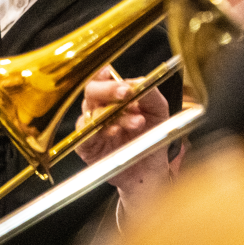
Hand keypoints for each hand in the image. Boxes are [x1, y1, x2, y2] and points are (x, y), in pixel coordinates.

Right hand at [75, 67, 174, 204]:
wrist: (151, 171)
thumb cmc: (151, 138)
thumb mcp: (158, 111)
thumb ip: (150, 94)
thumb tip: (140, 81)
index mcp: (114, 96)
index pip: (102, 78)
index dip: (103, 74)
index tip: (111, 73)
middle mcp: (99, 108)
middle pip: (91, 91)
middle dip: (108, 89)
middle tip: (125, 92)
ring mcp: (92, 127)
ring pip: (92, 113)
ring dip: (114, 115)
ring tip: (137, 122)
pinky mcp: (87, 147)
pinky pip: (85, 135)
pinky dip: (99, 132)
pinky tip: (114, 132)